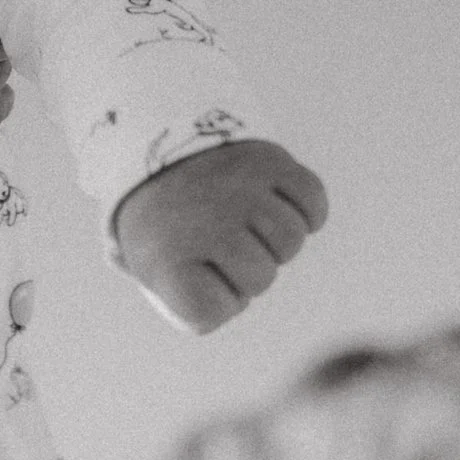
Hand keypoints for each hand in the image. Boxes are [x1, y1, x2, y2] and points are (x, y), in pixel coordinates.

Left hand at [112, 139, 328, 331]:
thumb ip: (181, 298)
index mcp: (165, 250)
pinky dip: (307, 210)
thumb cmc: (162, 222)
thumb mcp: (147, 262)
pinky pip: (312, 199)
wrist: (155, 148)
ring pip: (290, 239)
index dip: (213, 301)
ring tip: (250, 226)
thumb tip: (213, 312)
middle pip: (261, 278)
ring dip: (277, 241)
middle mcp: (204, 219)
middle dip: (248, 272)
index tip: (195, 277)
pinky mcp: (266, 160)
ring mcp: (238, 188)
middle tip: (222, 247)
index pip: (210, 308)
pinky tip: (281, 206)